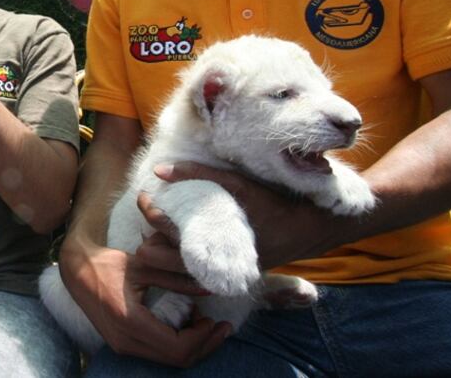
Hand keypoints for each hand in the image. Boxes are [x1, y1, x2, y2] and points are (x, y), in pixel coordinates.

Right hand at [58, 237, 230, 366]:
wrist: (75, 271)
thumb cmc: (106, 263)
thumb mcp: (143, 265)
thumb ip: (175, 278)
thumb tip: (208, 287)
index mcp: (130, 322)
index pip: (177, 347)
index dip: (202, 338)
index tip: (213, 319)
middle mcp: (126, 341)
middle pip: (177, 359)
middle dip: (204, 345)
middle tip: (222, 326)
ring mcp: (123, 346)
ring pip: (168, 359)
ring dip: (192, 345)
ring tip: (206, 322)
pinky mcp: (124, 344)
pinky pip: (158, 352)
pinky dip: (177, 343)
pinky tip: (187, 324)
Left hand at [152, 162, 337, 269]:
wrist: (305, 231)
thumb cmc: (270, 203)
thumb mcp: (236, 184)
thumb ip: (197, 174)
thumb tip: (159, 169)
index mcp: (208, 241)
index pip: (161, 230)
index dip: (147, 210)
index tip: (145, 195)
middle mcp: (208, 265)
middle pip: (157, 256)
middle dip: (147, 236)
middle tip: (151, 213)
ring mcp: (214, 276)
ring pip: (169, 270)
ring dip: (160, 250)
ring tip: (162, 227)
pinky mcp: (222, 280)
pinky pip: (187, 275)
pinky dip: (178, 259)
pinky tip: (179, 240)